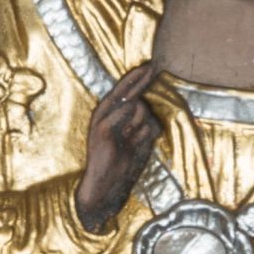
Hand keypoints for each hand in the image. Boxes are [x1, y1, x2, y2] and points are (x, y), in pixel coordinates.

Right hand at [74, 68, 163, 232]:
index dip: (137, 79)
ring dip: (143, 124)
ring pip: (136, 107)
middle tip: (152, 66)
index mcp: (109, 116)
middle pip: (125, 90)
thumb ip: (142, 125)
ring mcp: (101, 120)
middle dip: (140, 78)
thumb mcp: (136, 142)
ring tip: (132, 141)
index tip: (150, 68)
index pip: (125, 92)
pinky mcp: (102, 128)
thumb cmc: (120, 167)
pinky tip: (128, 136)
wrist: (103, 187)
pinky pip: (126, 115)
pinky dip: (134, 125)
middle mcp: (103, 114)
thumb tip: (148, 109)